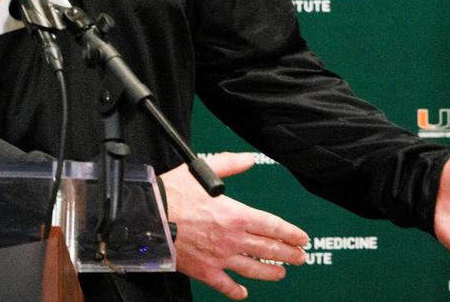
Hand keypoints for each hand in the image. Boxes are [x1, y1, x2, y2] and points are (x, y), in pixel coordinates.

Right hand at [160, 152, 307, 299]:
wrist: (147, 217)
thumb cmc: (172, 194)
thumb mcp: (202, 171)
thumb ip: (230, 164)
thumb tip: (248, 159)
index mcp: (235, 215)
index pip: (272, 226)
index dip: (291, 234)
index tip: (302, 238)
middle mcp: (232, 239)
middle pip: (268, 249)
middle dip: (288, 254)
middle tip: (300, 257)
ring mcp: (220, 258)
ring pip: (253, 269)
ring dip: (270, 272)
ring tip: (281, 273)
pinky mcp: (205, 271)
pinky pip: (225, 285)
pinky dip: (236, 291)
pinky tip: (243, 292)